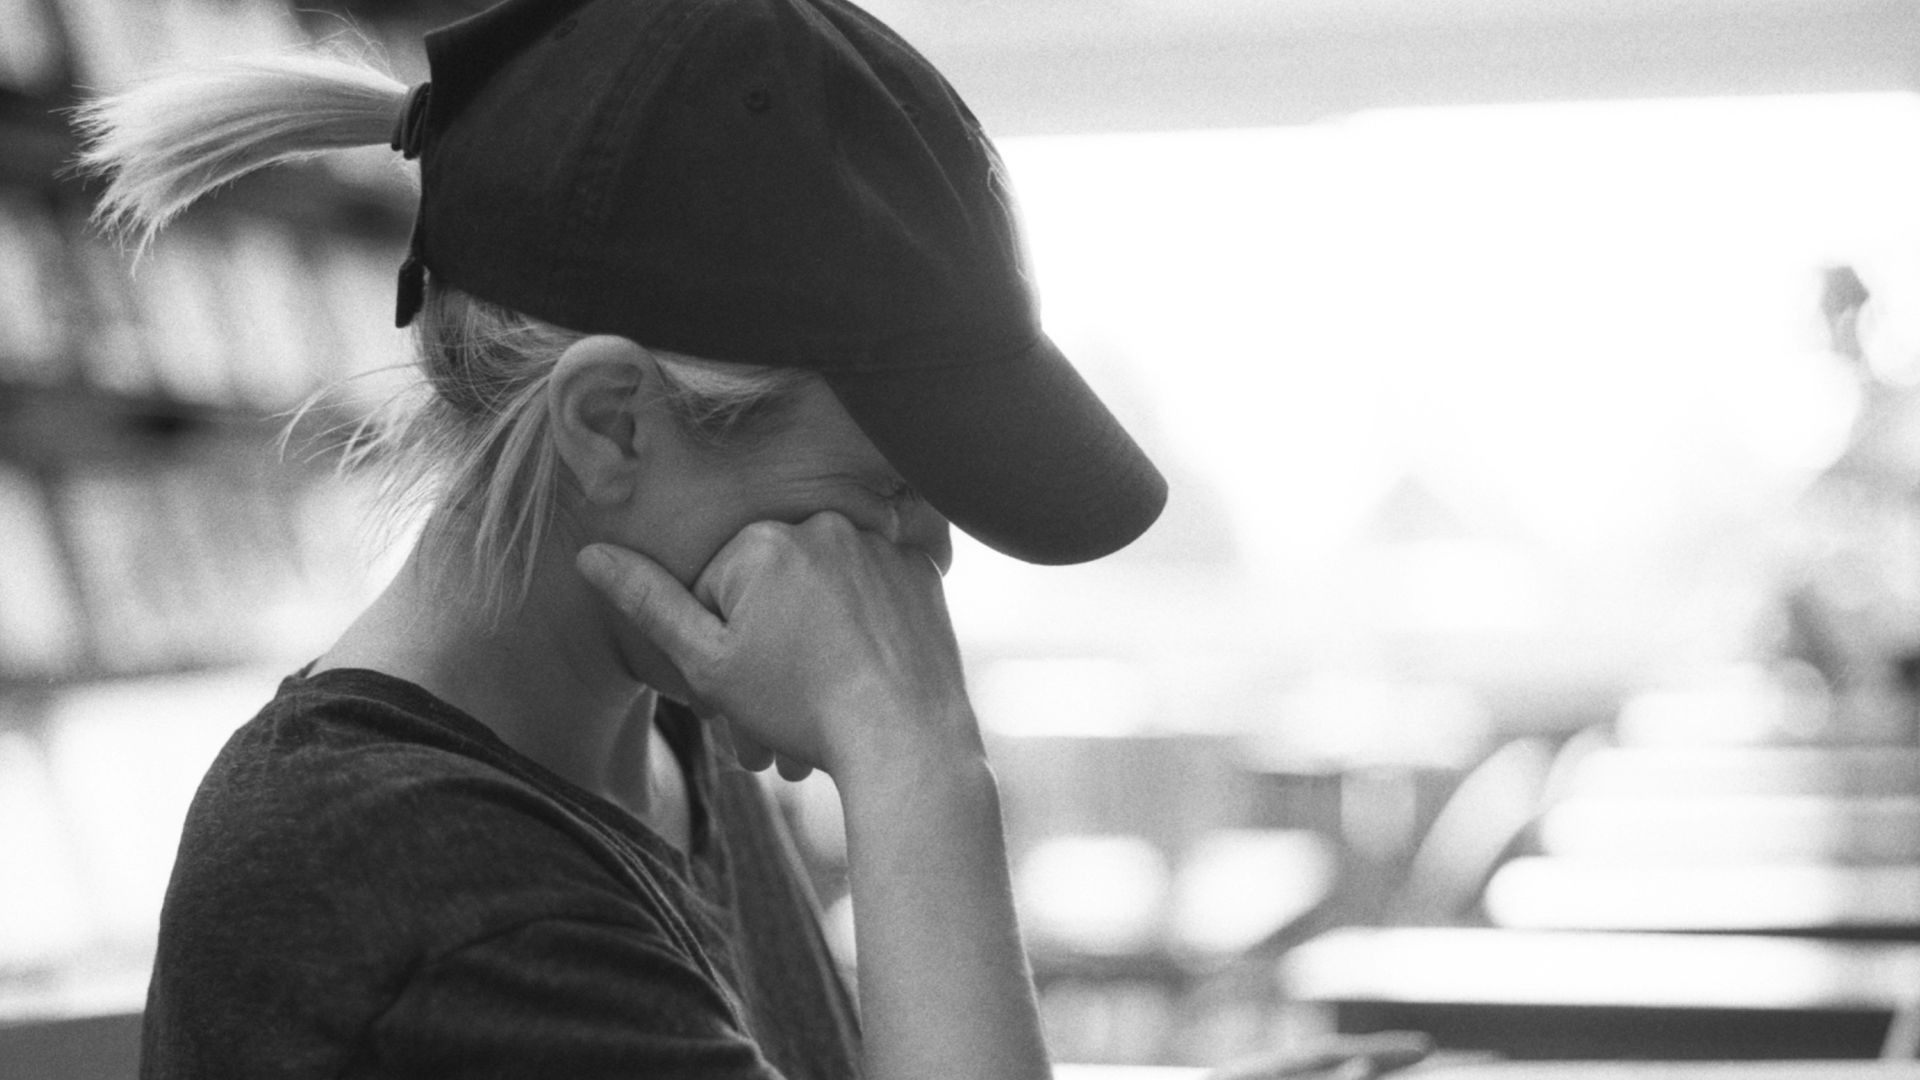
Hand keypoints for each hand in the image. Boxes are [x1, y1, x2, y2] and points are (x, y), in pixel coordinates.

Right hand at [576, 512, 979, 783]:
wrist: (905, 741)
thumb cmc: (801, 708)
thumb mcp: (707, 664)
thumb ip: (649, 603)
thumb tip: (590, 554)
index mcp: (762, 539)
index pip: (718, 589)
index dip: (723, 648)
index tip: (749, 685)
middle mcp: (823, 523)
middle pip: (775, 587)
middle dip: (771, 644)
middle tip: (785, 708)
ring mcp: (880, 544)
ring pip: (826, 590)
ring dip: (818, 636)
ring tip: (825, 699)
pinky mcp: (922, 569)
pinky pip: (876, 590)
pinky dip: (867, 625)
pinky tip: (868, 670)